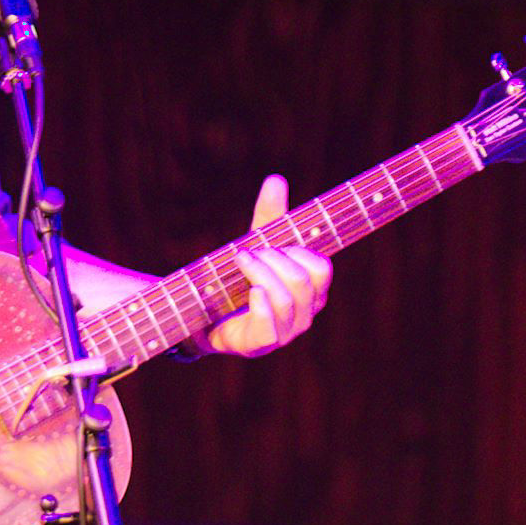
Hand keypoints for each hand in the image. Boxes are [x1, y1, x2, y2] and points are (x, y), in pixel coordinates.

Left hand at [205, 174, 331, 357]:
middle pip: (303, 281)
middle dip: (273, 259)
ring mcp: (284, 333)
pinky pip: (269, 326)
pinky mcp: (260, 345)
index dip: (296, 250)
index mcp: (310, 290)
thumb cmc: (238, 280)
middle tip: (246, 252)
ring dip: (260, 274)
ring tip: (240, 261)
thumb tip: (276, 179)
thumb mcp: (255, 245)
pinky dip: (260, 303)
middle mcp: (303, 314)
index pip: (321, 267)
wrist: (204, 317)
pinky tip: (249, 290)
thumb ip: (268, 216)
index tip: (270, 243)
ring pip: (286, 300)